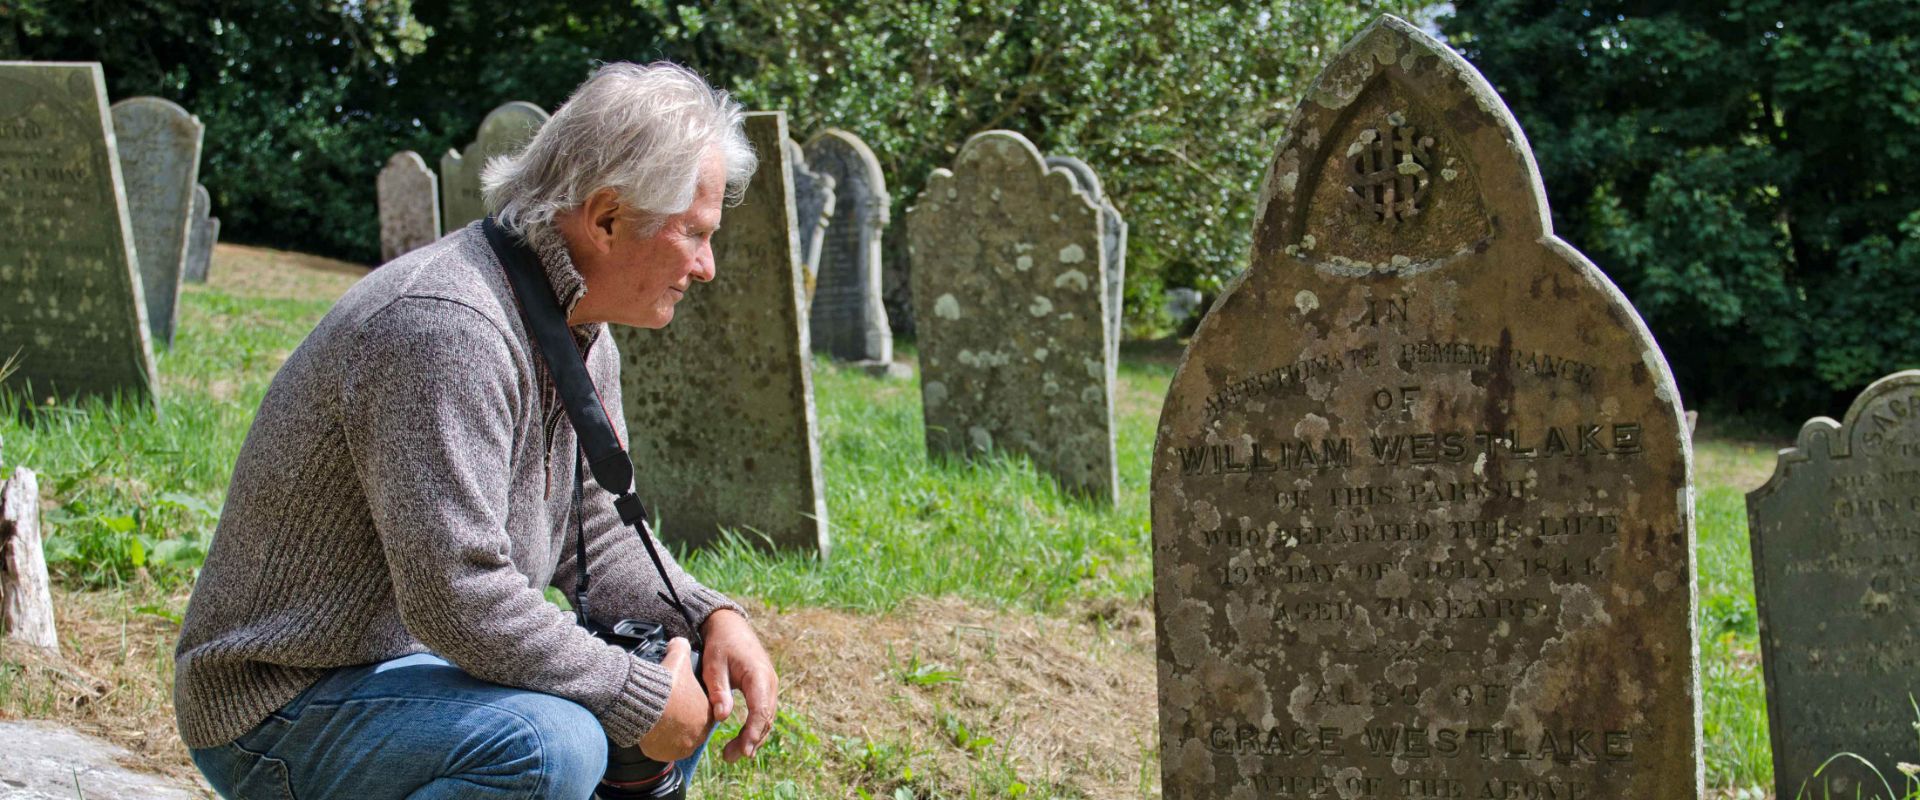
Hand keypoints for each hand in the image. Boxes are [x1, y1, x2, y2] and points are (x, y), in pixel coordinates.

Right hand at [637, 637, 711, 761]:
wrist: (643, 702)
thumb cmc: (664, 682)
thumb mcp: (677, 659)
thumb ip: (681, 648)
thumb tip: (678, 641)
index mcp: (706, 712)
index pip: (703, 711)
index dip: (690, 705)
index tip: (679, 700)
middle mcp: (698, 732)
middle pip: (692, 727)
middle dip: (682, 720)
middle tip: (667, 710)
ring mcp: (682, 746)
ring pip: (679, 740)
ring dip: (670, 733)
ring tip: (658, 721)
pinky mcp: (665, 754)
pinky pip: (664, 750)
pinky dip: (658, 743)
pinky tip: (651, 731)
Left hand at [700, 609, 777, 761]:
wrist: (730, 626)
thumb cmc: (720, 644)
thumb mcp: (713, 664)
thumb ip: (718, 689)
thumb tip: (723, 717)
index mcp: (758, 675)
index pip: (760, 710)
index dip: (752, 732)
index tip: (743, 751)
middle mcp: (769, 682)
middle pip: (766, 718)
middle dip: (751, 741)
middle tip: (731, 757)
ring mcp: (769, 685)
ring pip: (767, 718)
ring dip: (753, 738)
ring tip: (733, 754)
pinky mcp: (764, 689)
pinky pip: (764, 712)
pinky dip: (755, 728)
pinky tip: (743, 742)